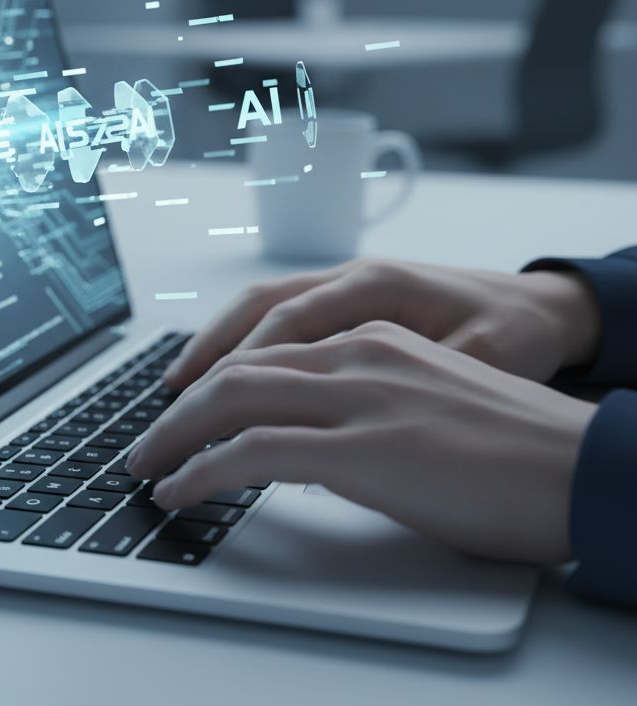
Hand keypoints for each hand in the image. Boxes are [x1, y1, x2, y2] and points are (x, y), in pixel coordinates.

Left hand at [128, 322, 596, 563]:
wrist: (585, 465)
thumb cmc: (513, 449)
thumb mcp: (423, 404)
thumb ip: (361, 409)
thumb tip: (308, 448)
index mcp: (370, 338)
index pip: (264, 348)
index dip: (208, 379)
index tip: (178, 411)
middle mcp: (357, 353)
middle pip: (235, 368)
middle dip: (176, 409)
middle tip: (142, 444)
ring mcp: (358, 396)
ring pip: (232, 399)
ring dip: (174, 436)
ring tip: (145, 469)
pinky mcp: (364, 448)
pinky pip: (254, 450)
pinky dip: (202, 470)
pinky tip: (180, 491)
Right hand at [164, 258, 600, 389]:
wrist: (540, 305)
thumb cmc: (514, 331)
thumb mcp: (480, 360)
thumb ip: (409, 386)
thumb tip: (348, 427)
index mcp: (377, 285)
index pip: (286, 326)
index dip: (236, 370)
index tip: (199, 412)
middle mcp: (349, 278)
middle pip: (256, 311)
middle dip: (204, 359)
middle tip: (165, 407)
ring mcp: (343, 286)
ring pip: (257, 309)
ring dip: (212, 347)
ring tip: (173, 391)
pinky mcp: (343, 304)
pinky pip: (276, 318)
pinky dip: (239, 345)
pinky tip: (220, 376)